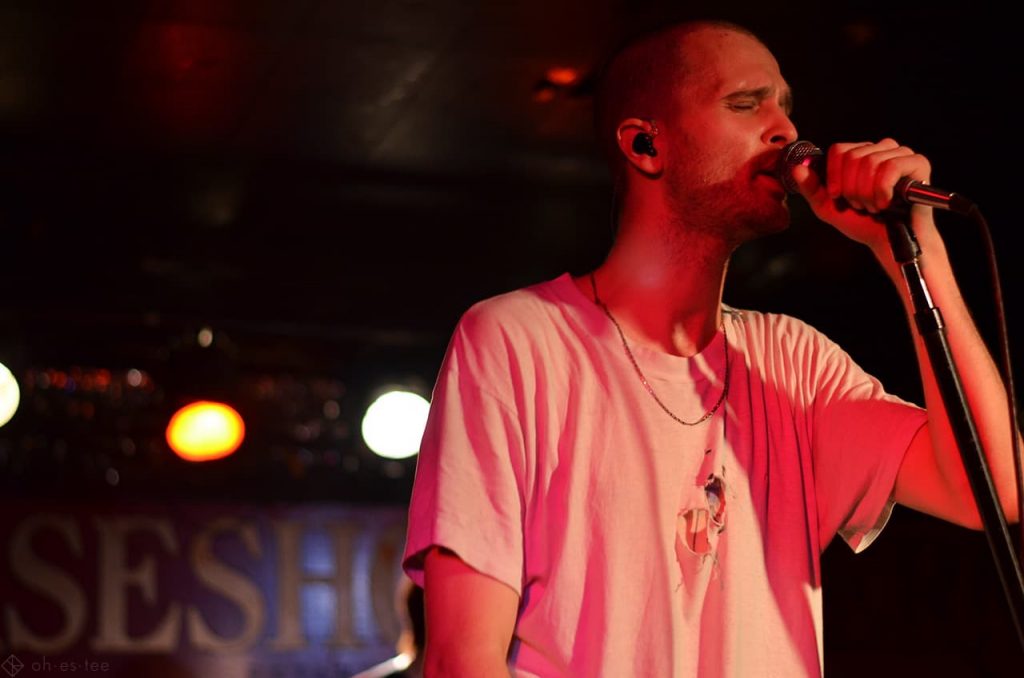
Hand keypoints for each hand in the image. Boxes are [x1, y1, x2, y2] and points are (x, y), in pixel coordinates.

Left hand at [791, 138, 933, 251]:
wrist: (890, 242)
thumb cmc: (863, 224)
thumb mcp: (828, 207)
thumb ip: (811, 188)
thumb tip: (798, 168)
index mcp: (860, 154)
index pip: (839, 149)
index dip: (834, 176)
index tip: (837, 197)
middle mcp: (881, 149)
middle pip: (853, 156)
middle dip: (851, 188)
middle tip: (860, 205)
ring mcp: (901, 154)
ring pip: (870, 161)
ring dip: (867, 193)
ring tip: (873, 207)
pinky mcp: (918, 163)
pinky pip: (891, 166)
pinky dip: (882, 190)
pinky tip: (885, 204)